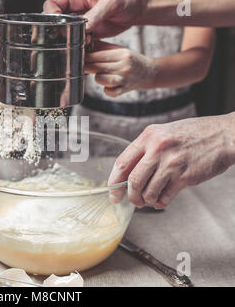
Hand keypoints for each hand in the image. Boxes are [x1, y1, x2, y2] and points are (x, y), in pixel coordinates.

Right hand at [43, 0, 140, 36]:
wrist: (136, 10)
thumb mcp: (113, 2)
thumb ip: (96, 14)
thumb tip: (83, 27)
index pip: (53, 4)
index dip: (51, 15)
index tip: (58, 26)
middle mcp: (75, 8)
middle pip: (55, 20)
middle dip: (59, 31)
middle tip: (71, 37)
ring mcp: (80, 21)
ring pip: (64, 33)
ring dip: (70, 40)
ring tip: (85, 40)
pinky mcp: (86, 32)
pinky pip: (76, 41)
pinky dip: (79, 46)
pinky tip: (89, 45)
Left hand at [85, 41, 155, 96]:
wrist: (148, 72)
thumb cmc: (129, 59)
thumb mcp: (119, 49)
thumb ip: (102, 47)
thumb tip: (84, 45)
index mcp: (122, 54)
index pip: (98, 55)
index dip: (86, 57)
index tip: (81, 58)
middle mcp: (124, 66)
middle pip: (96, 67)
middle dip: (88, 67)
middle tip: (85, 66)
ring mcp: (124, 79)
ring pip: (100, 79)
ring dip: (97, 77)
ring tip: (100, 75)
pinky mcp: (124, 90)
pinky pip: (109, 92)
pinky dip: (106, 90)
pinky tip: (108, 85)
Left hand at [108, 114, 234, 208]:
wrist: (224, 135)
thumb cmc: (193, 134)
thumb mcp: (163, 132)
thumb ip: (146, 149)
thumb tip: (128, 172)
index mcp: (149, 136)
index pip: (122, 162)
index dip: (114, 180)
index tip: (112, 191)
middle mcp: (158, 149)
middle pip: (133, 180)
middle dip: (129, 195)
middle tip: (130, 201)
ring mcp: (171, 163)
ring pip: (148, 191)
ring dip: (145, 200)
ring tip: (148, 200)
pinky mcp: (185, 177)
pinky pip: (165, 196)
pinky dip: (160, 202)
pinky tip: (160, 201)